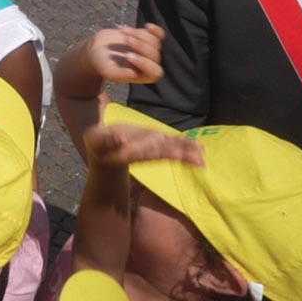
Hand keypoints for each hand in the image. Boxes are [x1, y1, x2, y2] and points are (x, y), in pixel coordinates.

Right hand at [84, 123, 203, 170]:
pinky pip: (170, 144)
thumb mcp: (99, 142)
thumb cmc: (99, 145)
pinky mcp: (153, 143)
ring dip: (186, 152)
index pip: (149, 153)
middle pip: (165, 153)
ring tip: (202, 153)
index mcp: (132, 153)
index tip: (178, 155)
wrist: (103, 152)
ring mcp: (150, 149)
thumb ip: (110, 141)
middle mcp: (144, 153)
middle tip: (200, 161)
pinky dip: (184, 145)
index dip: (164, 153)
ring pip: (170, 149)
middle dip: (182, 155)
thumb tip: (122, 139)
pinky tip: (198, 147)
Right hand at [86, 24, 164, 85]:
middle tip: (126, 39)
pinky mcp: (147, 39)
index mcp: (143, 76)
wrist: (98, 50)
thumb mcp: (109, 72)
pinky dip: (155, 30)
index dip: (144, 63)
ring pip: (155, 42)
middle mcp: (149, 64)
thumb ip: (121, 75)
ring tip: (124, 31)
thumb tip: (134, 73)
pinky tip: (148, 26)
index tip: (127, 55)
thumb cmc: (103, 64)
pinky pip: (158, 34)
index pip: (154, 72)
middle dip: (140, 46)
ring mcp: (149, 50)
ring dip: (140, 35)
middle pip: (155, 55)